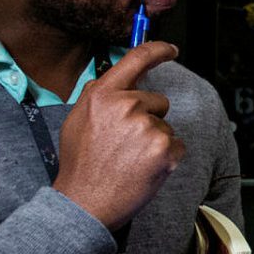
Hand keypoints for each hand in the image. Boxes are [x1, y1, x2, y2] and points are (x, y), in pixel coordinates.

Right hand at [52, 41, 184, 229]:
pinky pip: (177, 145)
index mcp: (103, 94)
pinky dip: (166, 157)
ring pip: (165, 126)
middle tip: (125, 143)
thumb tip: (116, 77)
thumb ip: (97, 94)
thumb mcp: (77, 119)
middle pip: (157, 100)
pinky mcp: (165, 150)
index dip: (158, 50)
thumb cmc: (81, 164)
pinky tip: (144, 168)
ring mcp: (148, 128)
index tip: (171, 50)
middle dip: (148, 117)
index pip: (137, 59)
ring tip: (130, 159)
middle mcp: (127, 106)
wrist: (85, 203)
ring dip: (154, 140)